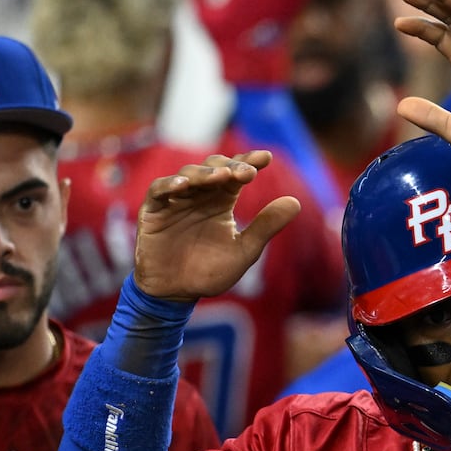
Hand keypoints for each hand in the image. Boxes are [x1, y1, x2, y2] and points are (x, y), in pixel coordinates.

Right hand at [134, 150, 300, 300]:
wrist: (178, 293)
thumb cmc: (211, 272)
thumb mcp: (244, 250)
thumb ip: (266, 226)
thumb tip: (296, 202)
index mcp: (221, 202)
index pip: (236, 174)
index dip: (249, 161)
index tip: (266, 157)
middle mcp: (200, 196)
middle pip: (214, 169)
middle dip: (230, 166)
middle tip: (246, 172)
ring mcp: (176, 200)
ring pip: (189, 175)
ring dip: (205, 174)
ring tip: (222, 176)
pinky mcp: (154, 210)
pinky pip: (159, 190)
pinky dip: (171, 185)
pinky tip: (185, 185)